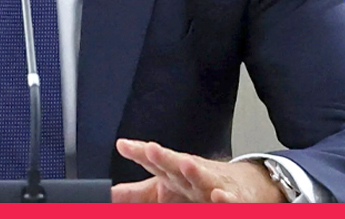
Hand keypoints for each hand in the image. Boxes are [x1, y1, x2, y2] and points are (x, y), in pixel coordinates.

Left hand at [111, 138, 284, 202]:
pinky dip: (224, 199)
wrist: (240, 186)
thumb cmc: (195, 186)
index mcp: (171, 172)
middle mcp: (190, 175)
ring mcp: (211, 184)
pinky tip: (219, 196)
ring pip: (202, 177)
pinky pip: (228, 200)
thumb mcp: (161, 190)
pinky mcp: (231, 198)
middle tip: (151, 149)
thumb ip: (133, 194)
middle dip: (163, 156)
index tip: (123, 145)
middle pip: (175, 163)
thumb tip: (104, 195)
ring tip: (186, 164)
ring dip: (194, 171)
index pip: (152, 160)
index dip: (138, 152)